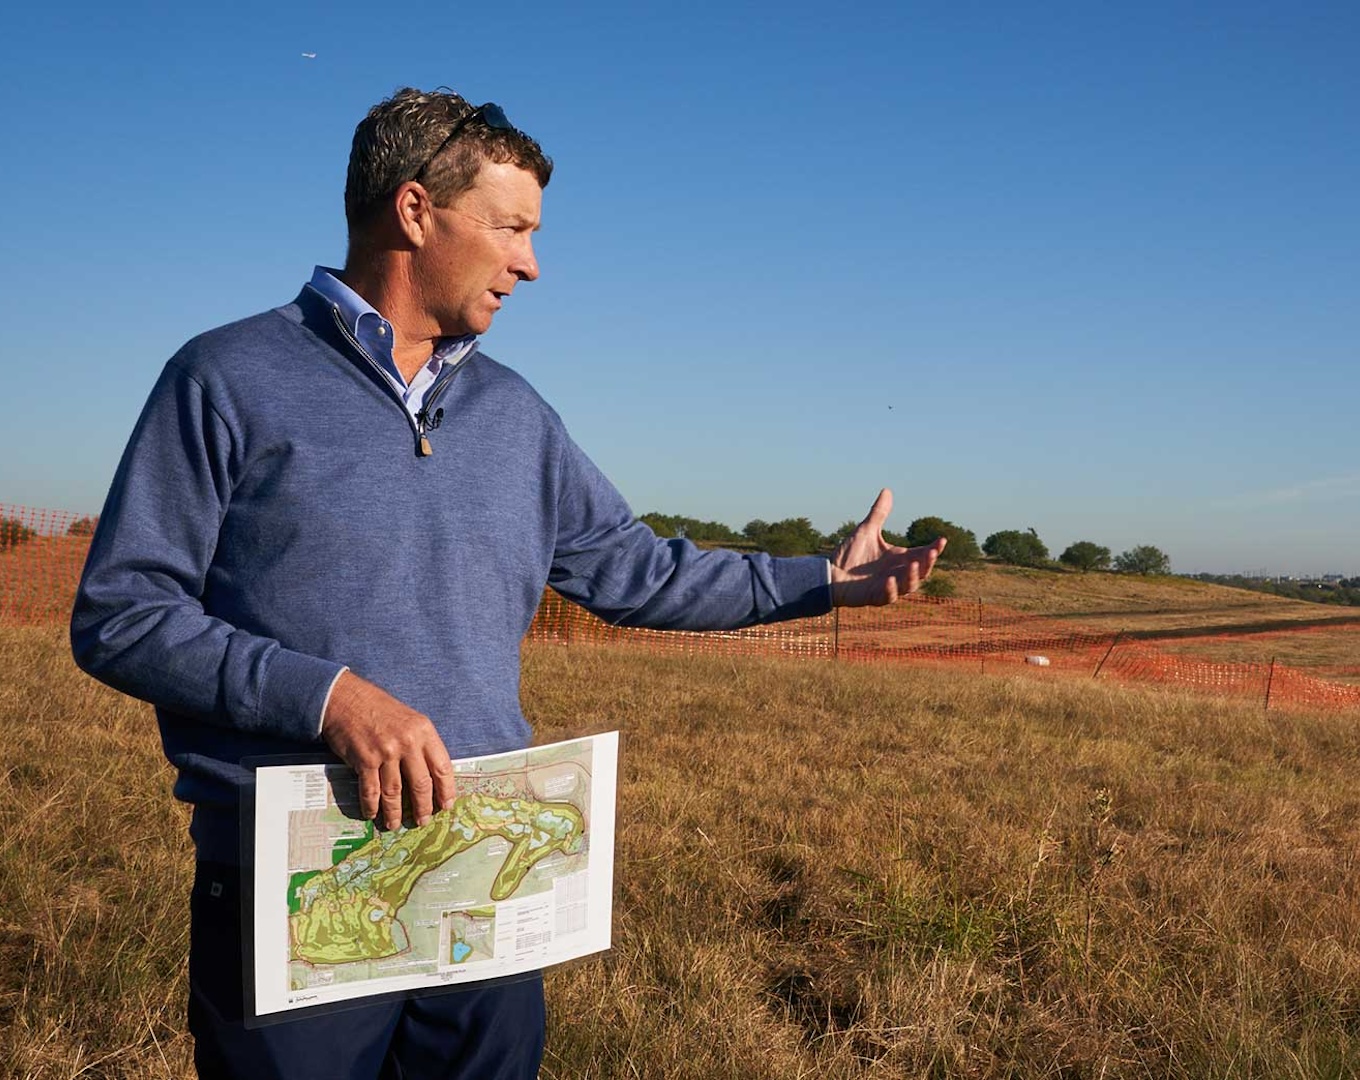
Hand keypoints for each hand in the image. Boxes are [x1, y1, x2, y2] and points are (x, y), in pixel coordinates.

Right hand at [321, 671, 455, 829]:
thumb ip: (422, 744)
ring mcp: (386, 752)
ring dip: (395, 812)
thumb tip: (431, 776)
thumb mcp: (410, 720)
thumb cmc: (380, 709)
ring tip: (395, 824)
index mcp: (424, 731)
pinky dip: (372, 806)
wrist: (347, 699)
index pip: (442, 767)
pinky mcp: (365, 760)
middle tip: (422, 821)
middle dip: (423, 807)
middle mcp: (408, 742)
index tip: (446, 805)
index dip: (445, 790)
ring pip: (395, 792)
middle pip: (421, 784)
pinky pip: (371, 791)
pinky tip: (373, 814)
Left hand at [829, 488, 945, 606]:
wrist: (830, 574)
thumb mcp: (866, 531)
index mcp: (899, 558)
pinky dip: (891, 589)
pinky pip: (888, 596)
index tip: (942, 539)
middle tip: (932, 552)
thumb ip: (879, 514)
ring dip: (912, 576)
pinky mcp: (875, 597)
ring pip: (909, 586)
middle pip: (921, 571)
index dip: (934, 548)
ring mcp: (888, 587)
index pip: (922, 554)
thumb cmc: (850, 555)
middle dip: (928, 563)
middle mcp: (898, 573)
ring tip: (912, 565)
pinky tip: (890, 580)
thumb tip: (887, 490)